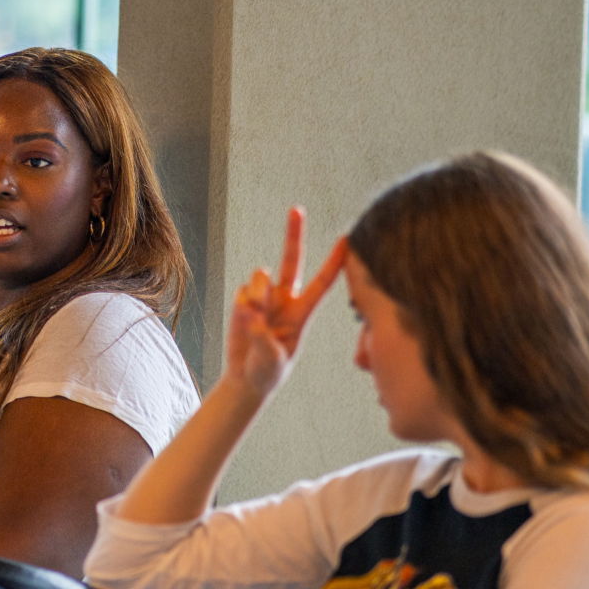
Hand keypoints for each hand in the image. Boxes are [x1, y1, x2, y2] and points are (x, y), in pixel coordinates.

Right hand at [224, 207, 345, 399]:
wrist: (247, 379)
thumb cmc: (268, 372)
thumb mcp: (273, 361)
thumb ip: (263, 337)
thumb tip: (251, 312)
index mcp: (302, 313)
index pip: (321, 283)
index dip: (334, 263)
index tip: (347, 241)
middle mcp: (284, 300)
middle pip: (290, 260)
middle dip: (293, 234)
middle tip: (296, 210)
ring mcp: (262, 299)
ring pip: (260, 277)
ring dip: (256, 294)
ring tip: (254, 318)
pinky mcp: (243, 301)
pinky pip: (241, 292)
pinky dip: (241, 307)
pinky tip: (244, 325)